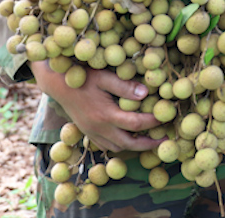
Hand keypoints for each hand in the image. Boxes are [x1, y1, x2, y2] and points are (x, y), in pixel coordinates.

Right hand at [30, 61, 162, 153]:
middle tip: (164, 141)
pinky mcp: (87, 132)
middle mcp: (99, 128)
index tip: (167, 117)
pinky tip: (129, 137)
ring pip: (117, 147)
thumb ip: (124, 86)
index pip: (136, 124)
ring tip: (149, 139)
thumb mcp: (104, 77)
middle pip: (129, 144)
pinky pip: (106, 145)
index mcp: (106, 115)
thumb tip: (146, 93)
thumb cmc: (82, 77)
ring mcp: (92, 132)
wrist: (57, 84)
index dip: (154, 122)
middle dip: (148, 144)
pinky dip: (120, 144)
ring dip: (134, 146)